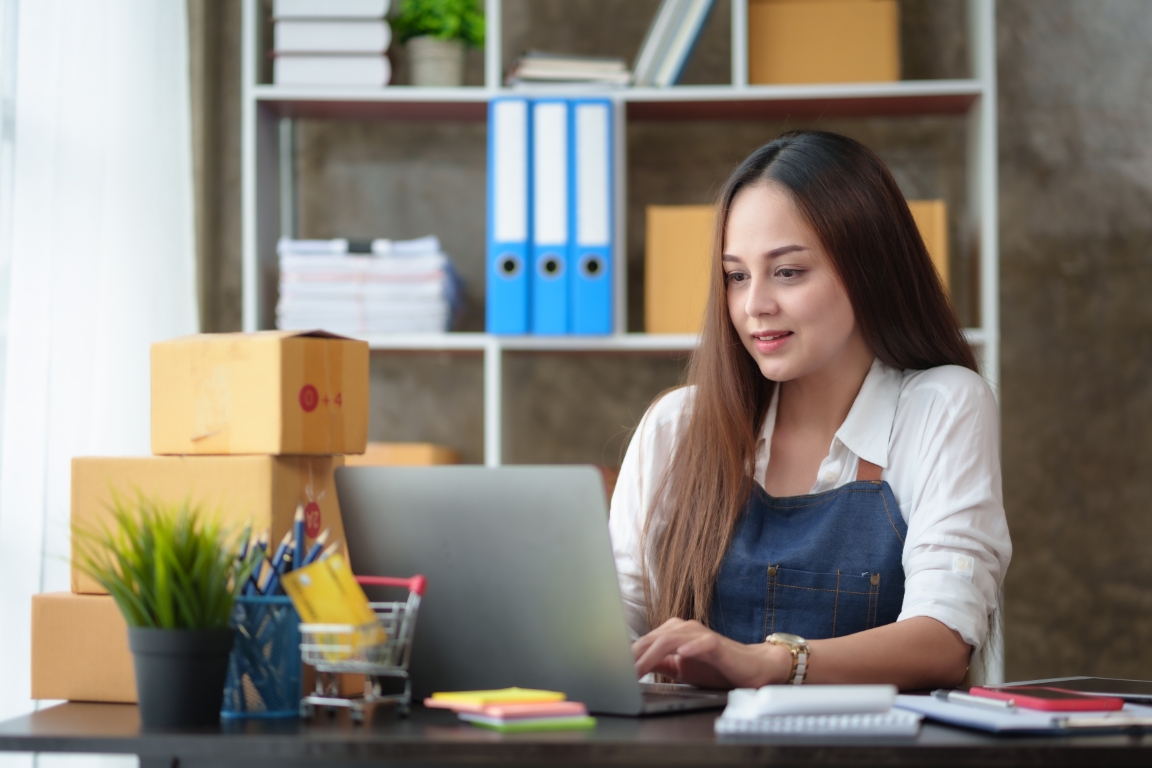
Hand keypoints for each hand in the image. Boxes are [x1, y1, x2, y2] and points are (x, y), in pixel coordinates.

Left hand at [631, 618, 792, 688]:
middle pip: (653, 638)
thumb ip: (660, 665)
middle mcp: (684, 629)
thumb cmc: (716, 667)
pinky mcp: (718, 644)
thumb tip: (634, 666)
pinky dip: (691, 648)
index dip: (628, 656)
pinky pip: (702, 642)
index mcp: (673, 633)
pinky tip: (681, 656)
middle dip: (634, 656)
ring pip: (671, 639)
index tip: (614, 670)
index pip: (645, 642)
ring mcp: (700, 634)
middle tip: (620, 673)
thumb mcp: (681, 669)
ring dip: (653, 654)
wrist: (751, 668)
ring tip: (639, 668)